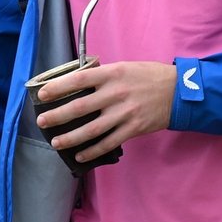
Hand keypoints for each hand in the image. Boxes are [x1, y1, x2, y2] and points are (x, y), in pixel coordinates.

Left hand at [32, 60, 175, 164]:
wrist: (179, 91)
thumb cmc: (148, 76)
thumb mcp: (124, 67)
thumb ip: (102, 75)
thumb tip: (78, 83)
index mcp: (111, 74)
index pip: (78, 79)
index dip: (58, 88)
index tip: (42, 94)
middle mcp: (115, 93)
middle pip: (80, 107)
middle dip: (57, 116)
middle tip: (42, 122)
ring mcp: (124, 113)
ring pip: (91, 129)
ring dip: (71, 138)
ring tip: (56, 142)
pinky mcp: (133, 128)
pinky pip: (108, 142)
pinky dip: (92, 150)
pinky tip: (80, 154)